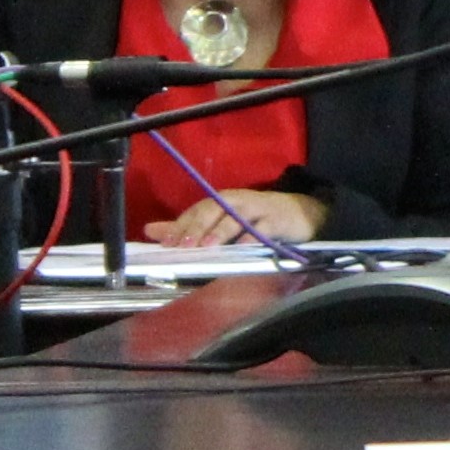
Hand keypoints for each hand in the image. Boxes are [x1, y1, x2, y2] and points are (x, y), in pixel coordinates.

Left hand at [154, 187, 321, 247]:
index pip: (196, 210)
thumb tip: (150, 231)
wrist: (299, 213)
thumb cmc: (255, 218)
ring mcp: (258, 210)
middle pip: (213, 210)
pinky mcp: (277, 221)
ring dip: (221, 231)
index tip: (166, 244)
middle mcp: (236, 202)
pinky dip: (252, 237)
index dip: (181, 225)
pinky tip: (242, 248)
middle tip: (183, 245)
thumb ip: (187, 227)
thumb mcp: (221, 221)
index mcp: (221, 201)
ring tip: (207, 246)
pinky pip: (263, 229)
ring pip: (236, 218)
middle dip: (197, 226)